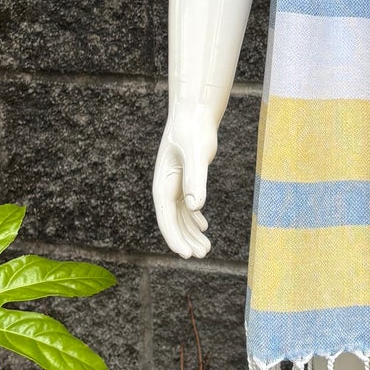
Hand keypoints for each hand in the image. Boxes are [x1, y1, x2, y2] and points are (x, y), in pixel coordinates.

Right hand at [153, 101, 218, 259]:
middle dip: (185, 240)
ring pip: (180, 216)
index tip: (186, 254)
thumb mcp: (196, 155)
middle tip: (201, 255)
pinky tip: (203, 227)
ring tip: (206, 249)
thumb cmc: (194, 131)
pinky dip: (194, 218)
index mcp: (163, 183)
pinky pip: (186, 206)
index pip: (166, 217)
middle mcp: (165, 187)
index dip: (175, 237)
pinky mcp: (184, 180)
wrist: (195, 113)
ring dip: (192, 232)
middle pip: (173, 221)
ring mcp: (174, 184)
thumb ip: (195, 179)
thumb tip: (195, 207)